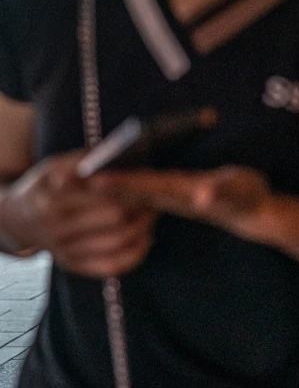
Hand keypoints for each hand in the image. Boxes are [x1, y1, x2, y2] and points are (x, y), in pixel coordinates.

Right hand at [1, 153, 155, 277]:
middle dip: (141, 205)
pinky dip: (136, 253)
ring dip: (144, 226)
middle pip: (116, 218)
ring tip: (152, 212)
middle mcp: (57, 232)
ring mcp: (65, 253)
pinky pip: (113, 266)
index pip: (104, 195)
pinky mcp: (74, 267)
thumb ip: (78, 161)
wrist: (19, 220)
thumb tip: (106, 155)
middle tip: (156, 195)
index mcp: (51, 204)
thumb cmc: (44, 188)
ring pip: (120, 242)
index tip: (147, 178)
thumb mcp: (52, 168)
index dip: (131, 187)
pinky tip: (145, 237)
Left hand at [92, 166, 271, 242]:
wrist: (253, 215)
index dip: (117, 181)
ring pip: (135, 193)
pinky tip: (112, 184)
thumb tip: (201, 196)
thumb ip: (221, 192)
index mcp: (182, 192)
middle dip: (104, 185)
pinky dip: (126, 187)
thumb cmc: (247, 197)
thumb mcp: (239, 191)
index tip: (90, 177)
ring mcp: (173, 199)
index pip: (142, 187)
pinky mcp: (176, 197)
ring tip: (83, 178)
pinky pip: (144, 193)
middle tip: (72, 177)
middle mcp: (172, 197)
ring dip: (111, 186)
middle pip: (131, 192)